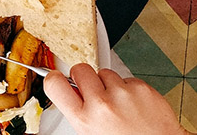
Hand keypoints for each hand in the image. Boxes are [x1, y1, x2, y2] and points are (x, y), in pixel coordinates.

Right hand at [45, 64, 187, 134]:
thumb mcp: (91, 133)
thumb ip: (80, 113)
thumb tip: (72, 93)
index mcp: (84, 119)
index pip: (54, 84)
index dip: (54, 79)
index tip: (58, 79)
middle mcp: (102, 104)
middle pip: (80, 69)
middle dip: (84, 78)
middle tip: (92, 91)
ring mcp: (123, 94)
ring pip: (105, 73)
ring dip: (109, 84)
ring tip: (118, 104)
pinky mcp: (142, 88)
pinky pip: (127, 79)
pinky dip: (129, 89)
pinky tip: (133, 105)